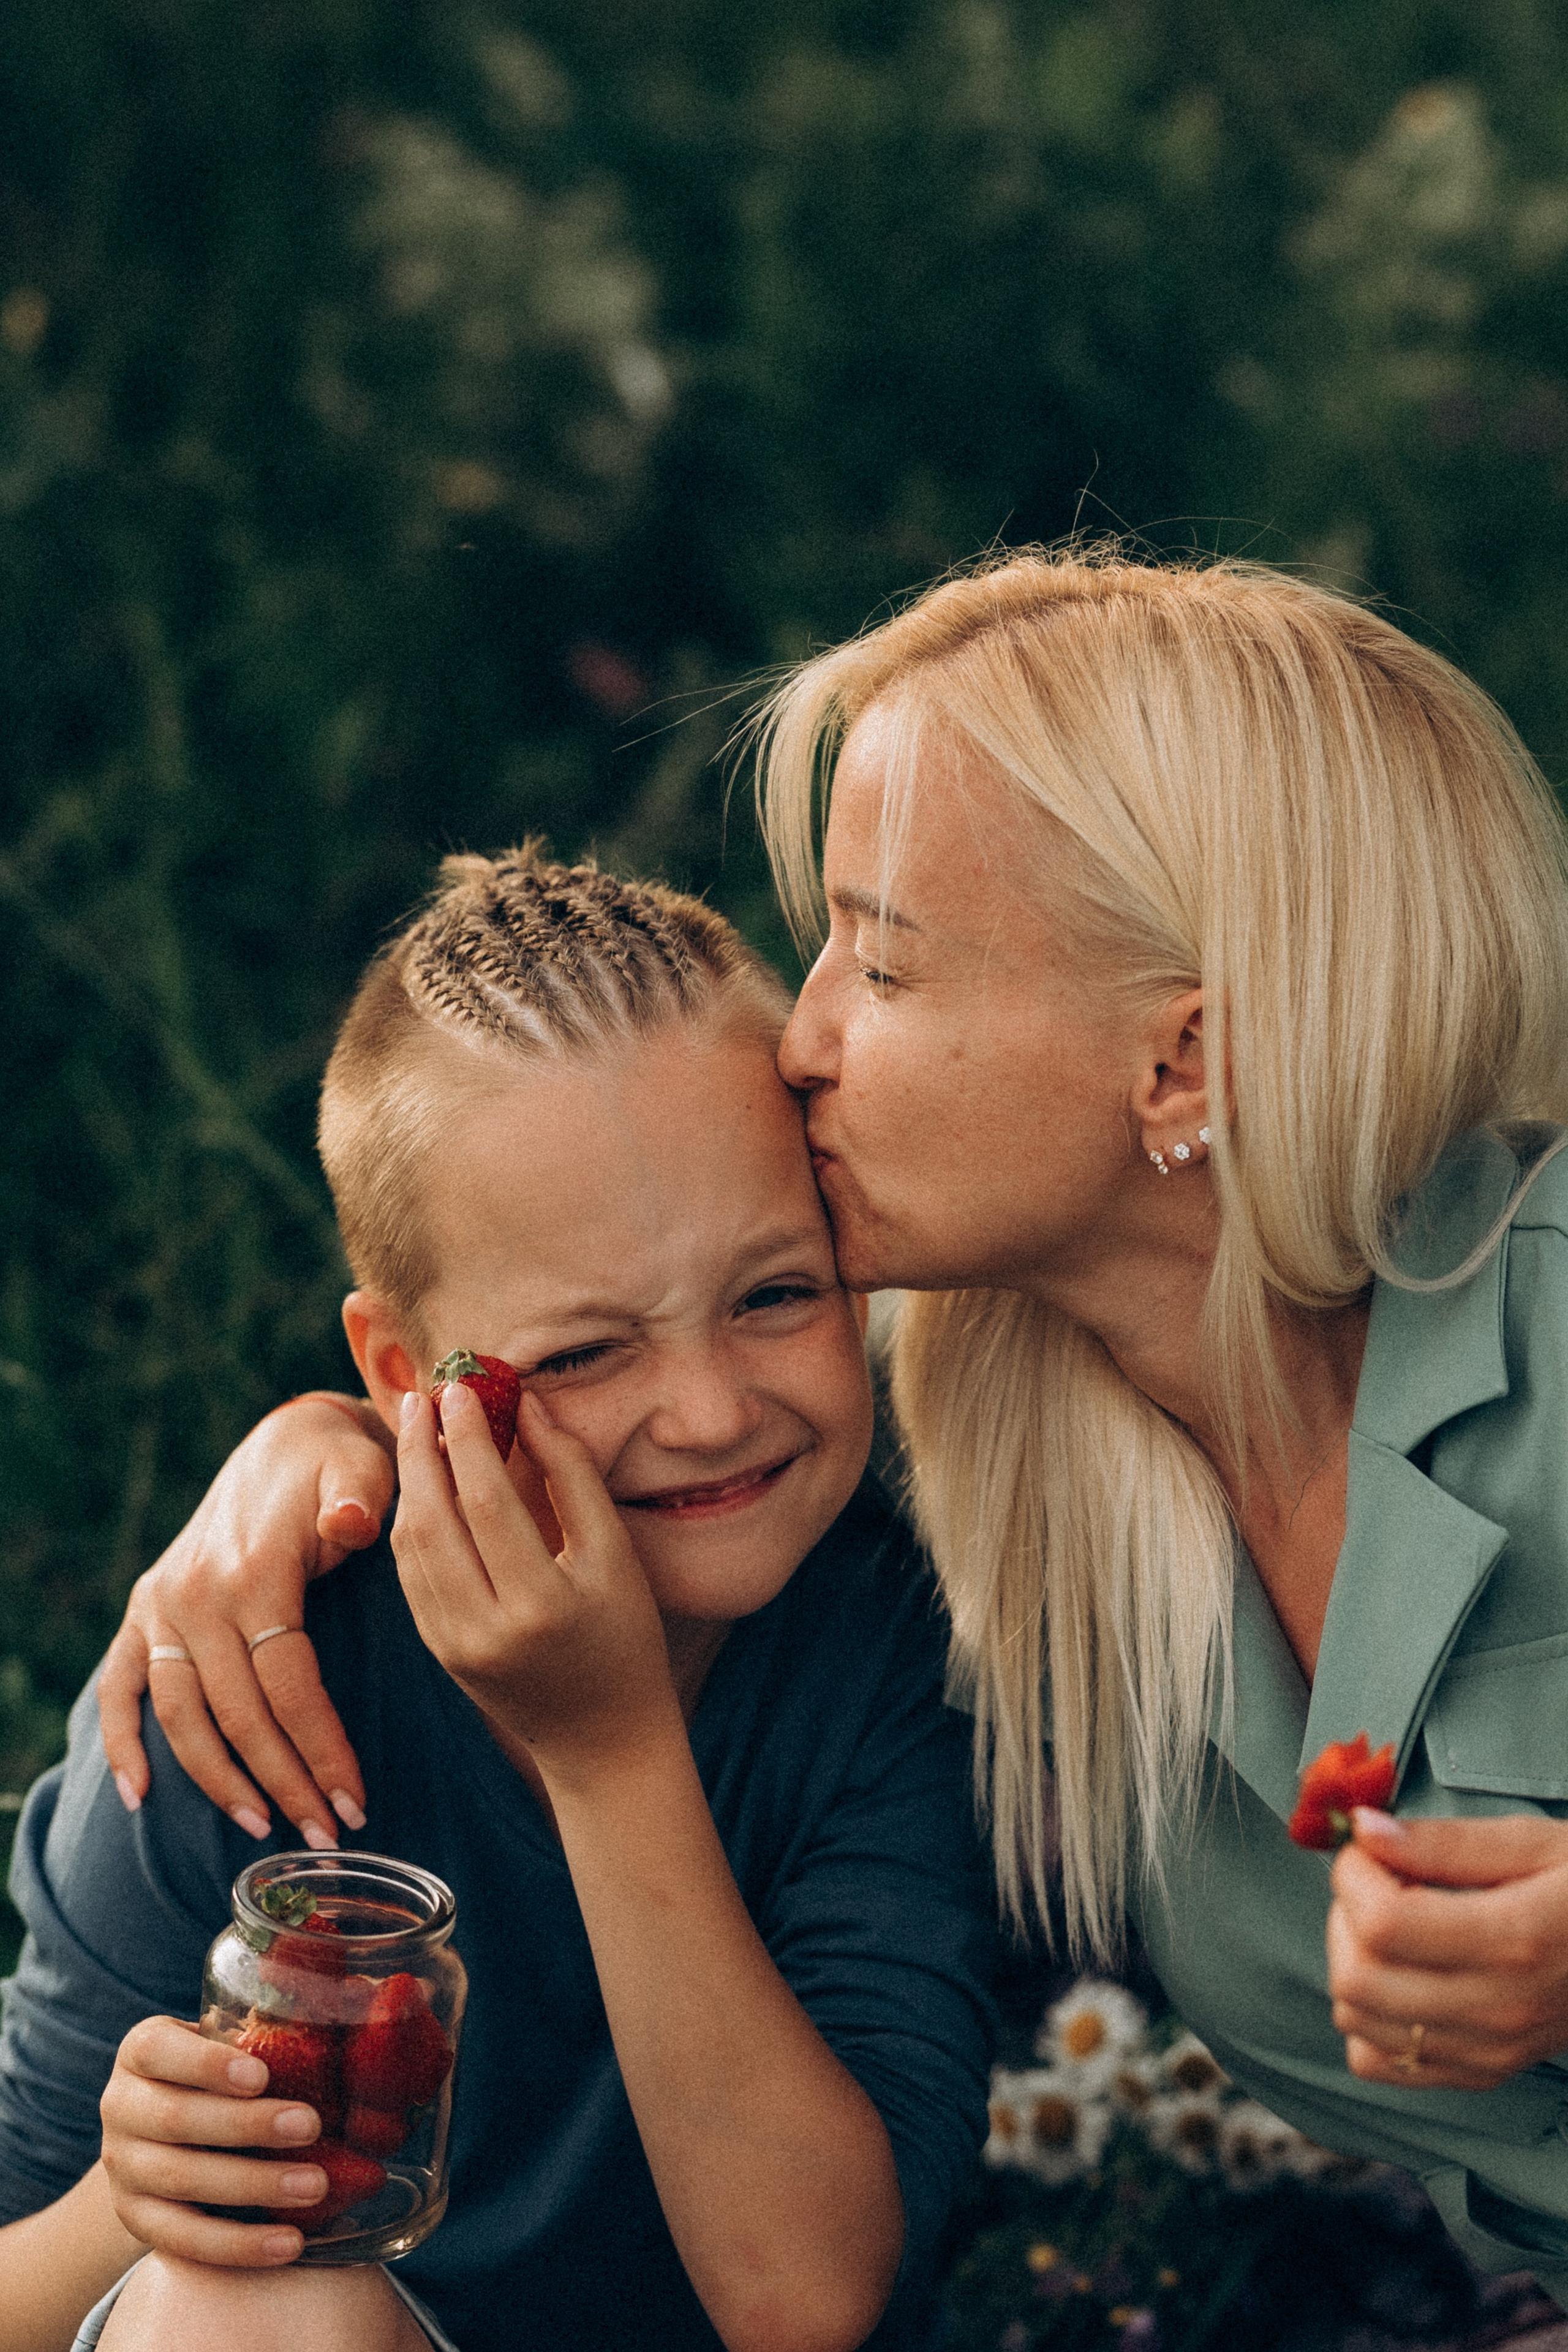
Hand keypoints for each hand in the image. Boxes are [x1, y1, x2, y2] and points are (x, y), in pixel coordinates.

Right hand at [97, 1397, 394, 1845]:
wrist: (289, 1442)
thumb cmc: (341, 1467)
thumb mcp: (364, 1469)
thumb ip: (362, 1499)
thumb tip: (352, 1525)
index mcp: (254, 1570)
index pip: (288, 1684)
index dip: (321, 1748)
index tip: (355, 1801)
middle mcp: (196, 1594)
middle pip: (238, 1713)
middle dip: (284, 1781)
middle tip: (326, 1835)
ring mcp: (164, 1605)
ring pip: (182, 1715)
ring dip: (218, 1780)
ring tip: (263, 1828)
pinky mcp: (145, 1611)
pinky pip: (120, 1686)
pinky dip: (121, 1742)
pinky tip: (140, 1796)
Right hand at [100, 2015, 328, 2266]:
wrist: (160, 2138)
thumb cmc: (215, 2076)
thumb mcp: (225, 2043)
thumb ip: (272, 2027)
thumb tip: (359, 1996)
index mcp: (141, 2050)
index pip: (159, 2051)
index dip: (206, 2065)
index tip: (261, 2074)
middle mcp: (121, 2106)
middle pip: (176, 2119)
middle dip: (246, 2125)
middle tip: (311, 2126)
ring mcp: (122, 2168)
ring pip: (181, 2180)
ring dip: (252, 2186)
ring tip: (315, 2185)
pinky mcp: (137, 2219)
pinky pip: (184, 2238)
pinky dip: (238, 2244)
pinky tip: (289, 2243)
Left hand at [393, 1384, 675, 1781]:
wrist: (602, 1739)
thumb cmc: (625, 1638)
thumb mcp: (615, 1557)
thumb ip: (573, 1478)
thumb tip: (530, 1406)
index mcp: (540, 1605)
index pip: (486, 1502)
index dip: (468, 1438)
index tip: (461, 1387)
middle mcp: (484, 1630)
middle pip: (433, 1519)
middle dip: (421, 1449)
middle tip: (423, 1394)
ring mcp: (452, 1646)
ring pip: (411, 1546)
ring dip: (409, 1481)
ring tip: (419, 1428)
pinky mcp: (437, 1651)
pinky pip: (412, 1573)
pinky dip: (413, 1521)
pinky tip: (424, 1484)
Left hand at [1328, 1809, 1567, 2088]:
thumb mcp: (1534, 1843)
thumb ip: (1445, 1842)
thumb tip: (1365, 1831)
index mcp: (1514, 1941)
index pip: (1383, 1924)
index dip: (1355, 1875)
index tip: (1372, 1848)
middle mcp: (1498, 2008)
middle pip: (1358, 1977)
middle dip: (1344, 1914)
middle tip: (1379, 1882)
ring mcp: (1488, 2051)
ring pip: (1357, 2018)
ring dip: (1351, 1960)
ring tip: (1390, 1924)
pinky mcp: (1480, 2072)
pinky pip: (1378, 2061)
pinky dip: (1367, 2016)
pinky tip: (1397, 1973)